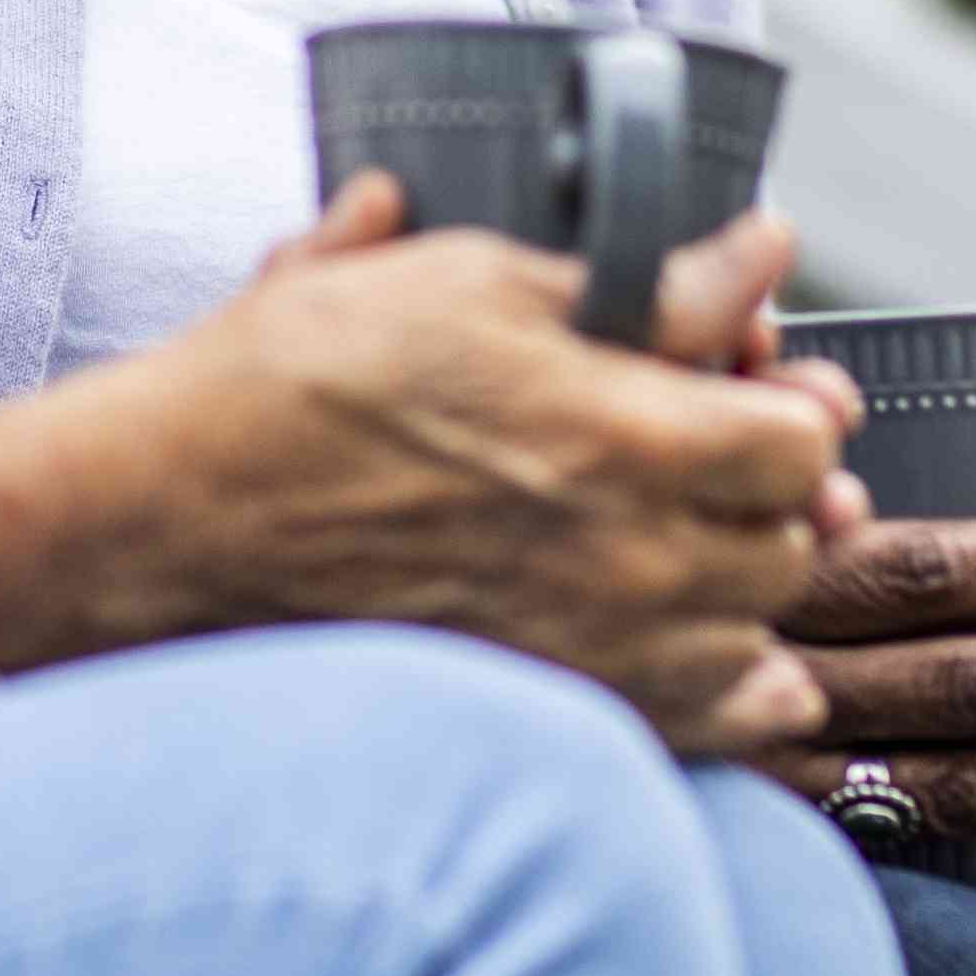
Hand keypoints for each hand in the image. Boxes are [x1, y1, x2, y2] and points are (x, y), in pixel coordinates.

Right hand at [0, 178, 872, 759]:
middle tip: (702, 442)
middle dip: (765, 482)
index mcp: (625, 435)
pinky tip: (689, 637)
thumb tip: (752, 250)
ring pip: (759, 626)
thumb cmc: (291, 390)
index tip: (742, 365)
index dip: (782, 390)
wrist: (172, 522)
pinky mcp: (554, 711)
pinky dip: (733, 684)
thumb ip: (633, 274)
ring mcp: (599, 653)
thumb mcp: (460, 280)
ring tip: (675, 532)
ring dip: (741, 575)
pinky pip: (725, 724)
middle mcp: (634, 562)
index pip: (803, 433)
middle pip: (792, 534)